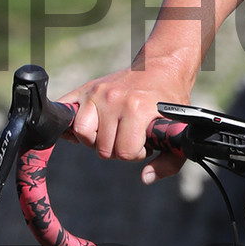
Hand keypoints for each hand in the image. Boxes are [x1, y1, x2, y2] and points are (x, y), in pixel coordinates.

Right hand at [66, 65, 193, 181]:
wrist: (160, 67)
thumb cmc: (170, 100)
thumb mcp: (178, 131)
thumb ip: (169, 162)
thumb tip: (145, 178)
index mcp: (136, 109)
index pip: (124, 153)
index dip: (135, 154)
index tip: (144, 144)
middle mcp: (113, 99)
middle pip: (103, 149)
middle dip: (118, 149)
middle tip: (130, 137)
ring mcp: (97, 93)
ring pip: (83, 135)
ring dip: (97, 140)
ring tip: (112, 132)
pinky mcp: (86, 89)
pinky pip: (66, 114)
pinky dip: (72, 126)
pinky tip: (89, 128)